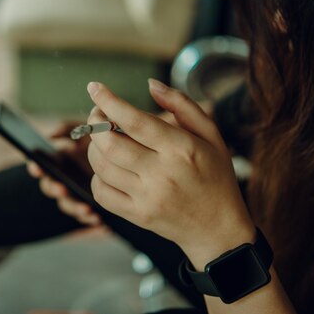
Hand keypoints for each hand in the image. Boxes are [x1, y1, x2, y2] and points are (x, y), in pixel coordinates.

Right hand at [27, 122, 100, 225]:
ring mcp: (75, 192)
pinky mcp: (88, 203)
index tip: (37, 168)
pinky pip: (83, 215)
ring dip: (73, 207)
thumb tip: (51, 135)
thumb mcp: (87, 130)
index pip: (40, 165)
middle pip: (50, 187)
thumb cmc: (102, 139)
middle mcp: (64, 177)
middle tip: (62, 188)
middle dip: (54, 188)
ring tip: (85, 208)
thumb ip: (68, 129)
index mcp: (59, 160)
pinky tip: (97, 219)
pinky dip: (88, 218)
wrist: (128, 153)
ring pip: (66, 204)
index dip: (35, 167)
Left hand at [86, 79, 254, 267]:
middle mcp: (162, 174)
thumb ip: (182, 105)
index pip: (134, 120)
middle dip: (95, 123)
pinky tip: (108, 168)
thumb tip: (151, 84)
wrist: (219, 229)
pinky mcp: (137, 216)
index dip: (108, 101)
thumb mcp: (211, 135)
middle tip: (97, 115)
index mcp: (181, 149)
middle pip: (110, 143)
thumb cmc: (215, 176)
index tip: (94, 87)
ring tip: (102, 139)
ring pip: (101, 167)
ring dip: (94, 147)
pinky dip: (97, 176)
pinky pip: (101, 192)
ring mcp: (147, 197)